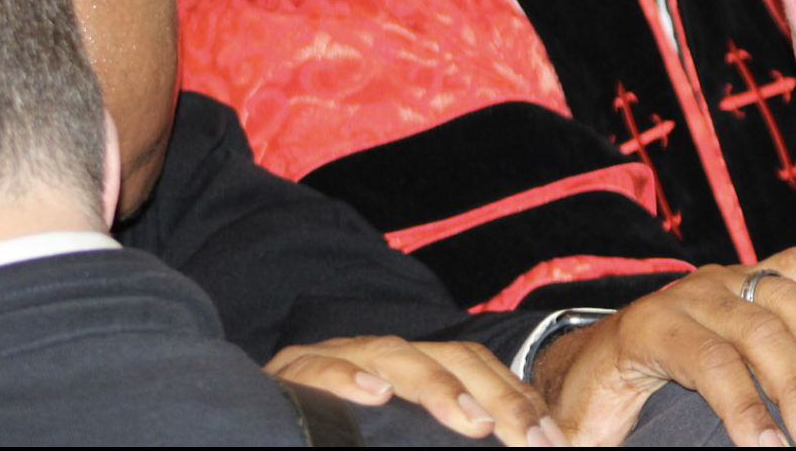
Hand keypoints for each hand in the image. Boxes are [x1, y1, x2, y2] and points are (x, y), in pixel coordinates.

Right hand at [265, 336, 558, 446]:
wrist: (243, 427)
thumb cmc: (337, 440)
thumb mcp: (403, 443)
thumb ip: (442, 446)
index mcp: (411, 372)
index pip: (476, 368)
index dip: (517, 399)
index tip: (551, 443)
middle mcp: (378, 358)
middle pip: (449, 358)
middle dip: (496, 396)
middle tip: (528, 437)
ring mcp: (333, 358)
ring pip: (392, 354)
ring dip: (437, 386)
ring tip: (471, 418)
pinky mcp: (287, 374)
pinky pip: (316, 366)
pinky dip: (346, 376)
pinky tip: (372, 394)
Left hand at [535, 246, 795, 446]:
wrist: (585, 360)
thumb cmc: (589, 406)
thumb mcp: (581, 431)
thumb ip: (577, 446)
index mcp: (648, 328)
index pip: (708, 363)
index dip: (743, 406)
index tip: (773, 450)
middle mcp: (690, 293)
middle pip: (756, 333)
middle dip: (795, 386)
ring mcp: (723, 279)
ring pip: (782, 297)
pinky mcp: (747, 277)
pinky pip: (793, 262)